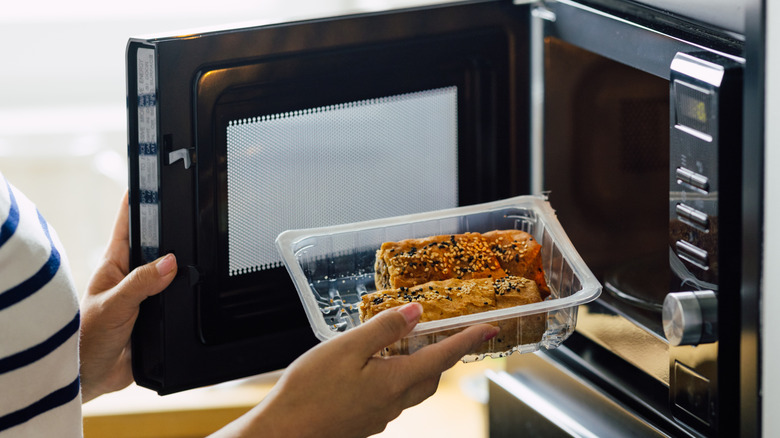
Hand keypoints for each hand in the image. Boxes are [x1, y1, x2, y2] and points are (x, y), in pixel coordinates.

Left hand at [79, 192, 176, 401]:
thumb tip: (170, 262)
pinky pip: (178, 299)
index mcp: (114, 265)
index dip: (137, 202)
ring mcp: (145, 295)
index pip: (127, 224)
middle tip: (188, 215)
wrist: (92, 378)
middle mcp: (131, 277)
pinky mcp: (157, 315)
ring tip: (198, 254)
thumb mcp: (115, 304)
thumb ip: (142, 282)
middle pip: (156, 246)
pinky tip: (196, 291)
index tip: (150, 181)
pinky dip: (187, 296)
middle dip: (171, 234)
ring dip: (182, 270)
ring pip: (170, 273)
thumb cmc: (86, 339)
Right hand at [213, 302, 498, 437]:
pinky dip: (397, 378)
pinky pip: (393, 397)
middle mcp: (395, 402)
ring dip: (420, 366)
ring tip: (407, 345)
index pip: (444, 356)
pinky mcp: (366, 421)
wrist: (283, 434)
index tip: (491, 328)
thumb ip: (383, 329)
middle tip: (448, 333)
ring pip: (413, 388)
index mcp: (396, 381)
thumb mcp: (346, 349)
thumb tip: (416, 313)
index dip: (470, 339)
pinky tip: (375, 369)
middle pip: (432, 375)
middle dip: (445, 354)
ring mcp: (380, 415)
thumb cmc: (309, 392)